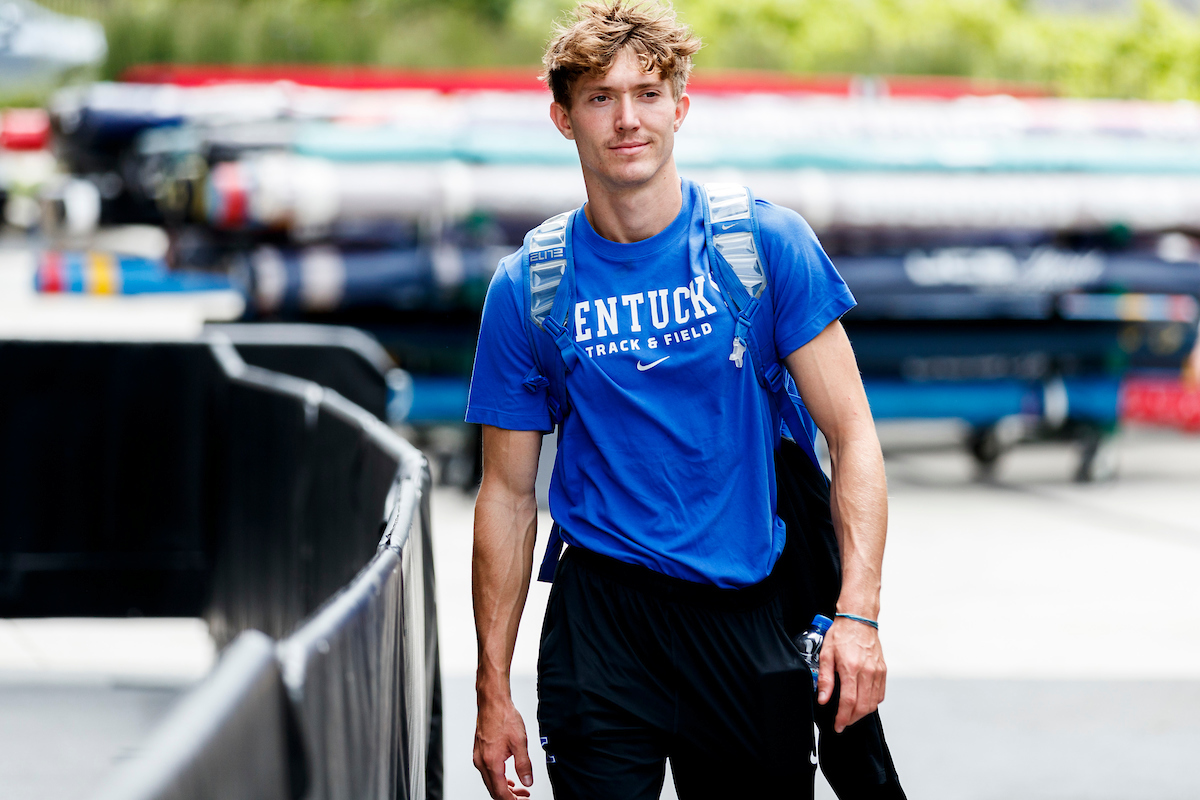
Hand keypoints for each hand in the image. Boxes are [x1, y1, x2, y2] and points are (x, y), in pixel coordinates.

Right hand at [473, 695, 533, 799]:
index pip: (500, 792)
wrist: (492, 703)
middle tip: (523, 797)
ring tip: (519, 789)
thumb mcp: (520, 742)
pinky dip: (498, 779)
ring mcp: (478, 757)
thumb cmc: (504, 717)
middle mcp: (481, 762)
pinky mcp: (479, 753)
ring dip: (504, 789)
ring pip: (490, 782)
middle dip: (509, 797)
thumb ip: (524, 765)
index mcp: (491, 762)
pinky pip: (487, 773)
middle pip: (493, 791)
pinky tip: (508, 778)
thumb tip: (527, 781)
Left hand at [815, 616, 885, 732]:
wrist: (859, 619)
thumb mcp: (826, 654)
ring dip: (862, 713)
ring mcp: (878, 672)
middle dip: (852, 719)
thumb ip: (825, 679)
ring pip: (873, 703)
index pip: (849, 701)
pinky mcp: (883, 671)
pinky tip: (862, 703)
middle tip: (842, 723)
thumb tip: (823, 699)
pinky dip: (872, 703)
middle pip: (863, 706)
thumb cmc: (840, 635)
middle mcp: (867, 672)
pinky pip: (880, 694)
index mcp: (851, 668)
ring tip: (850, 715)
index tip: (838, 726)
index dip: (843, 717)